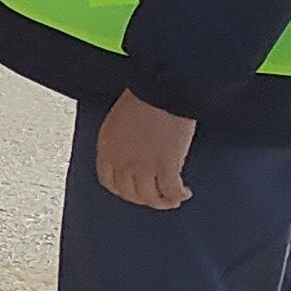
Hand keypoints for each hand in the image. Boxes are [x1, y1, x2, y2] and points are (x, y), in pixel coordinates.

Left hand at [96, 89, 195, 210]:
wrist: (161, 89)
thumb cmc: (143, 96)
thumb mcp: (119, 120)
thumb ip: (120, 141)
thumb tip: (132, 153)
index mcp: (107, 149)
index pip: (109, 181)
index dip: (122, 190)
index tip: (132, 191)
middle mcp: (122, 162)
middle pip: (130, 193)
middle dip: (143, 198)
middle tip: (155, 197)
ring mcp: (143, 167)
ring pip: (151, 197)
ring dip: (162, 201)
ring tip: (172, 199)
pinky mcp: (166, 167)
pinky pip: (171, 191)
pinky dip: (178, 196)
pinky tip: (184, 193)